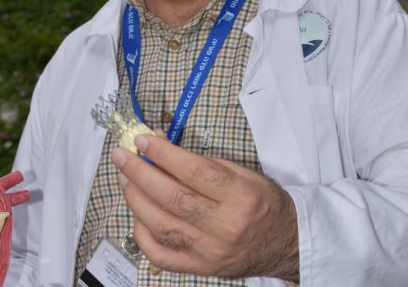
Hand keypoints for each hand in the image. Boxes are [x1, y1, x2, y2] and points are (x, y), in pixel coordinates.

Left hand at [111, 134, 299, 280]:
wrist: (285, 243)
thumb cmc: (263, 203)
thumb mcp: (244, 174)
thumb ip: (204, 163)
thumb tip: (162, 147)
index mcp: (241, 196)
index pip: (194, 172)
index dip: (164, 154)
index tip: (143, 140)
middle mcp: (224, 226)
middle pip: (172, 197)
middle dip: (140, 172)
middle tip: (122, 156)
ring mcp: (210, 251)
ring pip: (161, 224)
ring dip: (136, 198)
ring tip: (125, 178)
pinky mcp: (200, 268)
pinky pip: (161, 254)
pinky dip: (142, 234)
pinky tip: (136, 213)